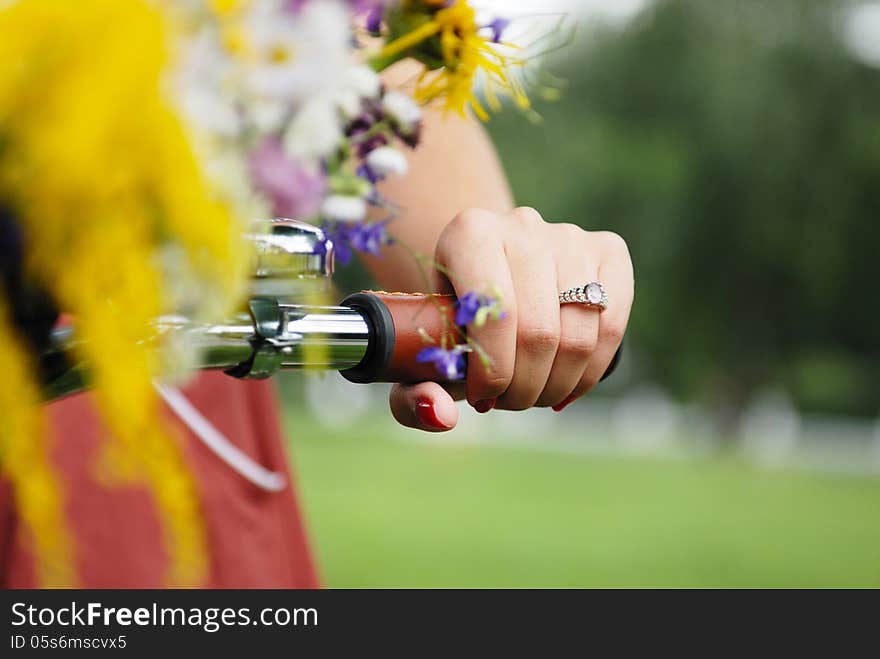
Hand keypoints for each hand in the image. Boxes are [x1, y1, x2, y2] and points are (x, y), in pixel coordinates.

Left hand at [389, 207, 633, 430]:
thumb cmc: (452, 314)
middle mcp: (523, 225)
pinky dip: (590, 371)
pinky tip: (565, 385)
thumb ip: (415, 391)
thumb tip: (442, 415)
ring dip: (557, 384)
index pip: (495, 315)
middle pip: (539, 332)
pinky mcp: (608, 250)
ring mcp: (570, 236)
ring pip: (578, 335)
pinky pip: (612, 325)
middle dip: (525, 387)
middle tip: (509, 402)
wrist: (488, 269)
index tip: (482, 398)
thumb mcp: (424, 346)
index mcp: (470, 232)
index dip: (494, 371)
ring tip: (533, 395)